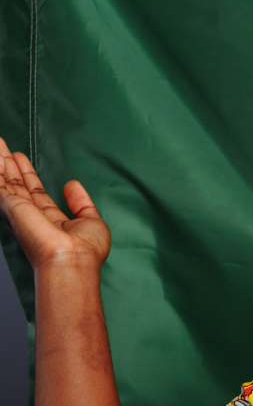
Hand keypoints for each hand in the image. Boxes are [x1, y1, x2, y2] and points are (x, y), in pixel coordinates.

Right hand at [0, 137, 110, 270]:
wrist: (72, 261)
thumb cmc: (85, 249)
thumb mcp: (91, 221)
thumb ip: (81, 203)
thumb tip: (72, 185)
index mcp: (49, 219)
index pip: (34, 192)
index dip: (27, 174)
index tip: (21, 158)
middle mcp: (30, 215)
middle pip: (16, 184)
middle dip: (9, 164)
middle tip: (2, 145)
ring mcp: (19, 211)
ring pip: (5, 181)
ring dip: (1, 162)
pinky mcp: (11, 206)